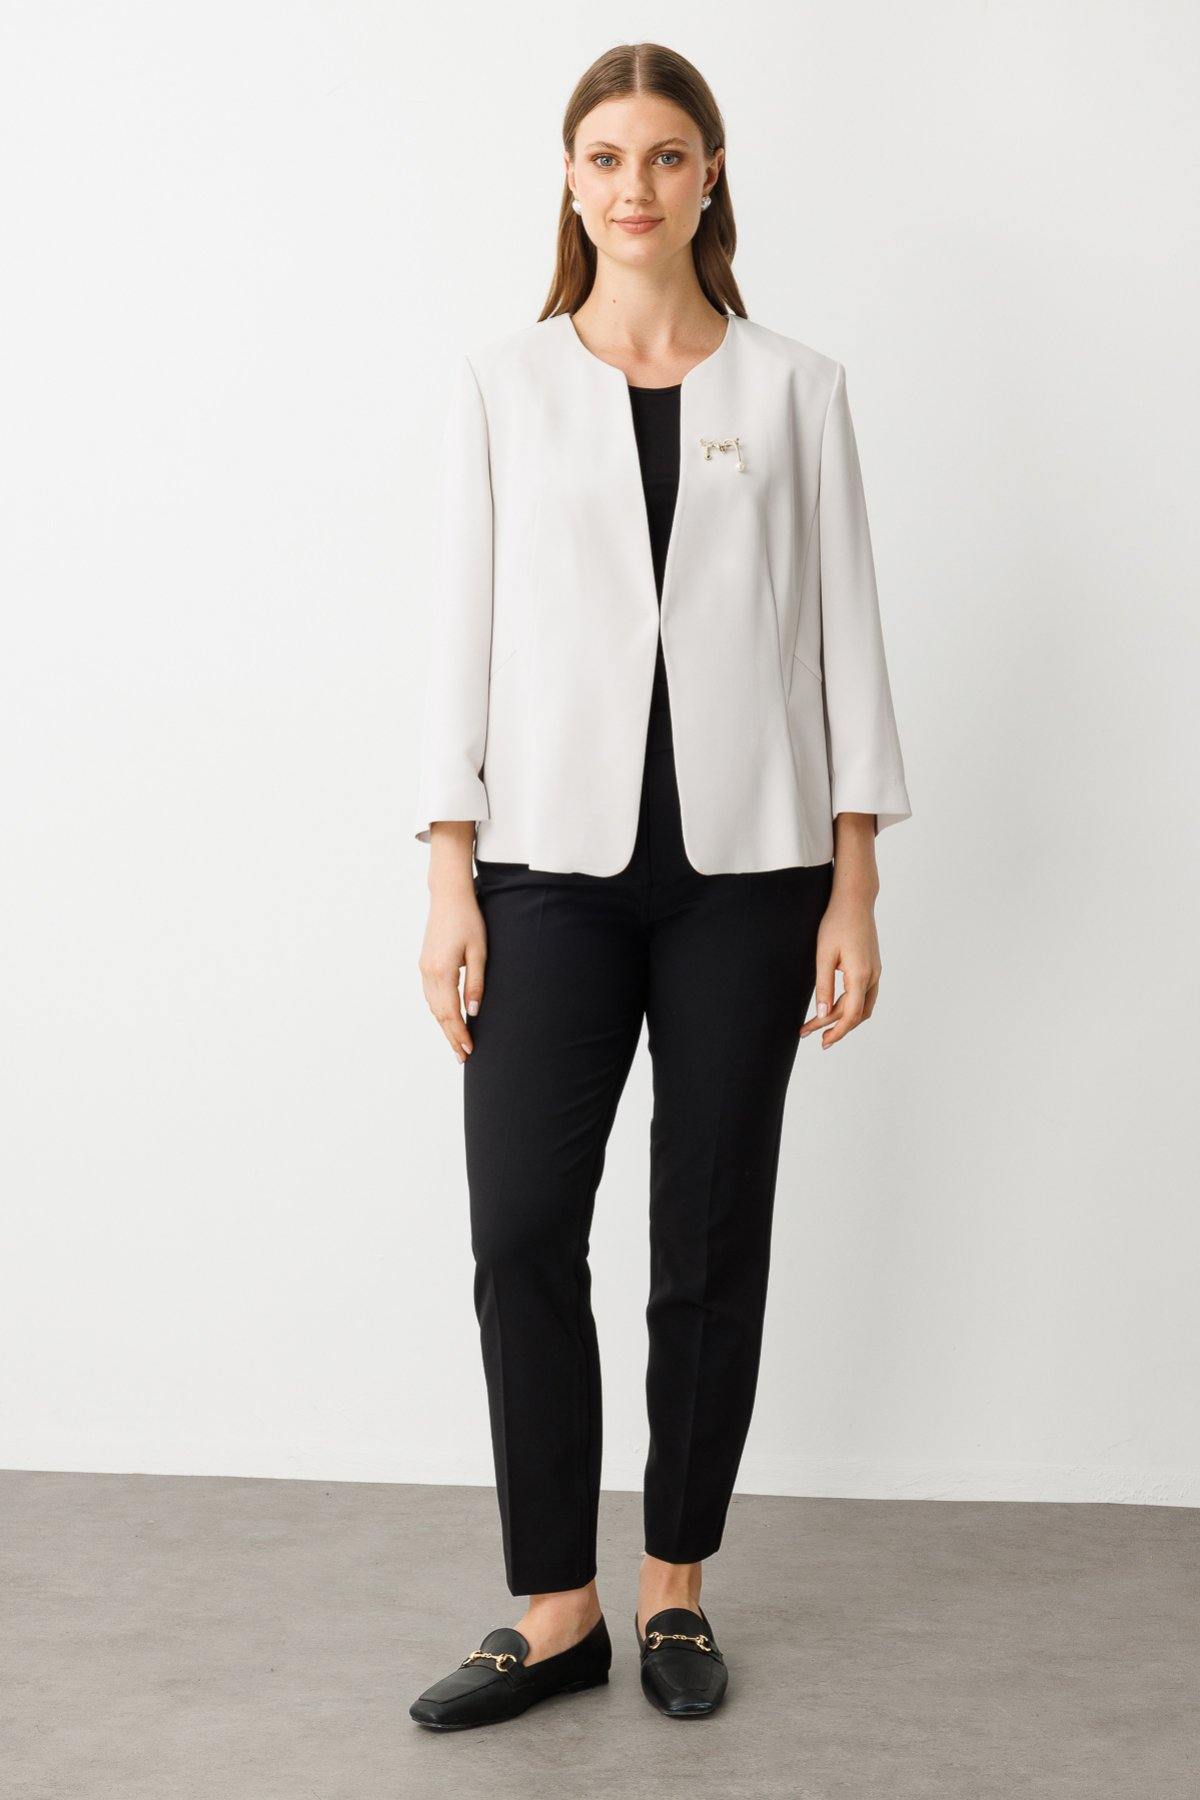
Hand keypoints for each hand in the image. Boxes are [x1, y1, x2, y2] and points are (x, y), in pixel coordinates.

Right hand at [418, 881, 486, 1063]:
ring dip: (444, 1026)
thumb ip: (475, 983)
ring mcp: (424, 969)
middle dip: (451, 1037)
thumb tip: (473, 1011)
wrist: (448, 897)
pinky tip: (447, 1018)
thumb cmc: (468, 921)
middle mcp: (429, 973)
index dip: (459, 1034)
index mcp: (442, 972)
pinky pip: (430, 995)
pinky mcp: (425, 964)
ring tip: (456, 1043)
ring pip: (433, 1006)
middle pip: (439, 1014)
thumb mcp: (479, 952)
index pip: (450, 1013)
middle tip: (463, 1056)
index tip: (469, 1050)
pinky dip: (438, 1011)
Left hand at [798, 884, 881, 1049]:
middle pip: (857, 1014)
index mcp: (860, 975)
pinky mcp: (873, 967)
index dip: (836, 1031)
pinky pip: (864, 995)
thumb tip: (822, 1013)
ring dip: (844, 1019)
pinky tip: (835, 1008)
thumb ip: (823, 986)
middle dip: (836, 1027)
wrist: (855, 901)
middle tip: (812, 1035)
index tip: (821, 1041)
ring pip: (863, 1006)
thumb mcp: (823, 955)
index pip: (851, 1015)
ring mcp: (875, 972)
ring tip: (822, 1026)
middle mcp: (873, 977)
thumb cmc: (837, 923)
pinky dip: (850, 1006)